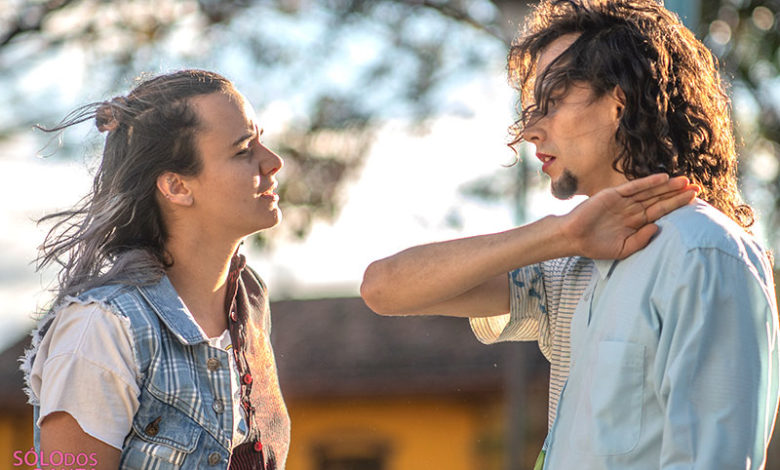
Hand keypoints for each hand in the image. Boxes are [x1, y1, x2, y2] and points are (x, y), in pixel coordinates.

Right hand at [560, 174, 697, 259]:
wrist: (573, 238)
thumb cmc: (596, 246)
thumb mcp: (623, 249)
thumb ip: (642, 239)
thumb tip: (658, 228)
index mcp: (635, 223)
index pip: (660, 212)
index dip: (676, 205)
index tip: (694, 200)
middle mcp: (631, 210)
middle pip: (658, 199)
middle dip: (677, 194)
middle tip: (697, 187)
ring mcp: (623, 201)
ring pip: (649, 192)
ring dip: (666, 186)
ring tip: (685, 181)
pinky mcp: (613, 195)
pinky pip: (633, 187)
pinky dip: (648, 182)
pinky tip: (663, 178)